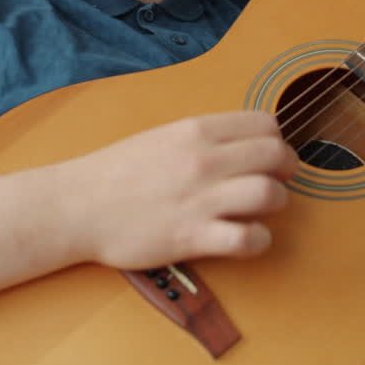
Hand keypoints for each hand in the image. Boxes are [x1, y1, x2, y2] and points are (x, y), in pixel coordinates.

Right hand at [65, 111, 298, 269]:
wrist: (78, 205)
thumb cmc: (117, 171)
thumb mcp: (163, 136)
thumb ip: (204, 137)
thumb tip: (245, 141)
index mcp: (196, 130)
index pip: (265, 124)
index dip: (276, 140)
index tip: (270, 154)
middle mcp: (203, 160)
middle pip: (276, 156)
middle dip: (286, 170)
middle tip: (276, 181)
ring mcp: (200, 199)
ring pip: (270, 195)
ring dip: (275, 204)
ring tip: (260, 210)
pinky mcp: (193, 237)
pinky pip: (248, 239)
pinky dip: (258, 241)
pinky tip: (246, 238)